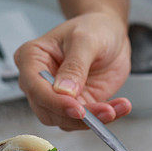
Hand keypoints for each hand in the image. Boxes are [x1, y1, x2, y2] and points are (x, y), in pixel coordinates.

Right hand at [14, 12, 131, 129]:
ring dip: (93, 120)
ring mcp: (57, 97)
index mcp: (31, 59)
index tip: (77, 109)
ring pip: (66, 121)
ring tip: (115, 109)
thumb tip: (64, 92)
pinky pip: (86, 122)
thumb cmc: (93, 28)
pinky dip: (104, 119)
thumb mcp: (86, 40)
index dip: (55, 102)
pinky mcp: (76, 107)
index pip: (35, 88)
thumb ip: (75, 66)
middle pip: (47, 111)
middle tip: (104, 111)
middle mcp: (39, 82)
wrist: (111, 35)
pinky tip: (120, 107)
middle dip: (76, 117)